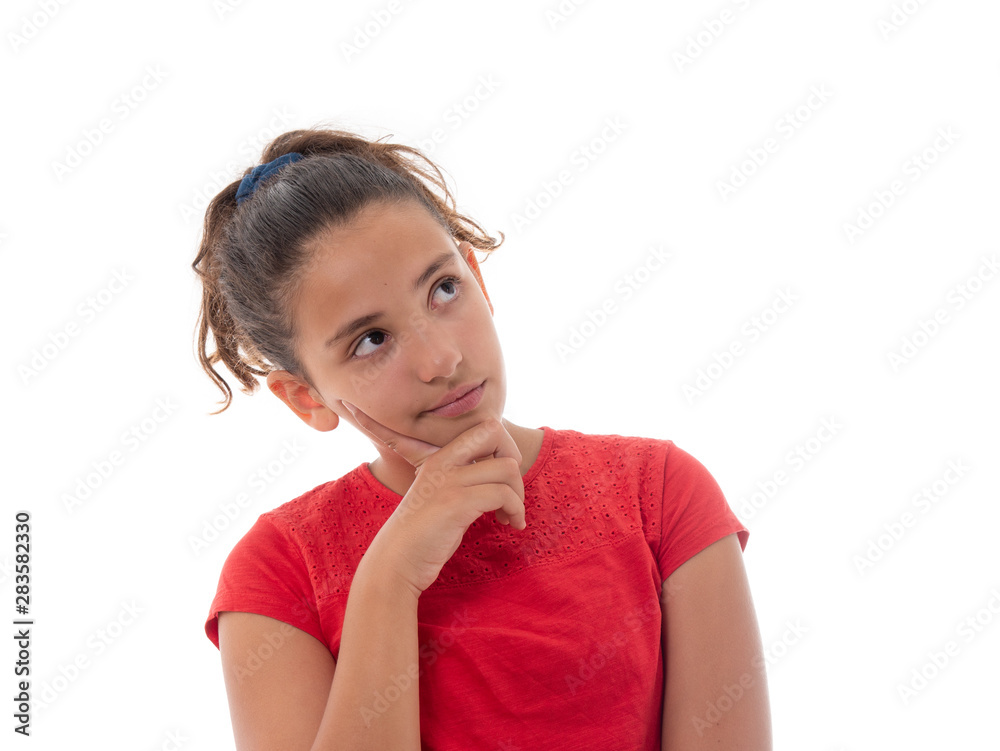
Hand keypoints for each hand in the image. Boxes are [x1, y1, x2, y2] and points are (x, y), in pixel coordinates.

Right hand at [341, 402, 525, 594]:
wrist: (395, 563)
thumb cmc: (423, 537)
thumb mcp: (440, 497)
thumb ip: (463, 480)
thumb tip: (503, 472)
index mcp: (438, 457)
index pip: (483, 427)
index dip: (503, 448)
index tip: (501, 479)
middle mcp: (443, 462)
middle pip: (495, 432)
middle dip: (514, 460)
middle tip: (511, 491)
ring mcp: (449, 481)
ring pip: (507, 467)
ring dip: (518, 495)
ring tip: (511, 516)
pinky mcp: (457, 503)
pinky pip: (503, 494)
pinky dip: (516, 510)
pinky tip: (510, 524)